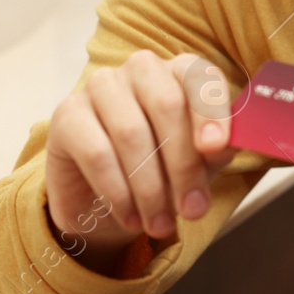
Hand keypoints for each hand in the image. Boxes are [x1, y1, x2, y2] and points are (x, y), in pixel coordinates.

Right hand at [44, 51, 234, 273]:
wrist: (108, 198)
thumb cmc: (162, 168)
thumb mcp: (198, 163)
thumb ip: (215, 150)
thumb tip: (227, 146)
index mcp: (180, 71)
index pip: (200, 77)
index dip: (210, 111)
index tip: (215, 149)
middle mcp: (142, 69)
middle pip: (167, 105)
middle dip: (183, 165)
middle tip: (192, 210)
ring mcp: (101, 86)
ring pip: (131, 133)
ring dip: (150, 188)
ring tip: (160, 224)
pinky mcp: (67, 114)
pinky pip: (97, 154)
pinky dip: (118, 192)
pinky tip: (129, 216)